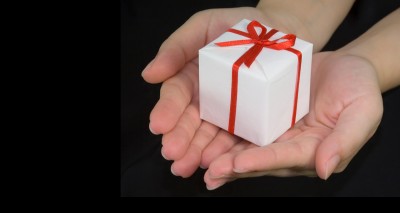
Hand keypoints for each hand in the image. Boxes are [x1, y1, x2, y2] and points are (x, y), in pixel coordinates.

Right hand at [142, 7, 298, 177]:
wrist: (280, 31)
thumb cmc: (238, 26)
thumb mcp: (203, 26)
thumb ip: (176, 47)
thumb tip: (149, 74)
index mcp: (191, 77)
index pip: (175, 96)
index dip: (166, 110)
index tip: (159, 125)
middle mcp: (206, 99)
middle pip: (189, 121)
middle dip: (180, 138)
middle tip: (173, 153)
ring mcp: (227, 112)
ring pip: (209, 135)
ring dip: (197, 151)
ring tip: (189, 165)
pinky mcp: (249, 121)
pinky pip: (237, 138)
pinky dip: (225, 151)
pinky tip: (217, 162)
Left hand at [203, 52, 382, 189]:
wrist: (344, 66)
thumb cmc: (358, 87)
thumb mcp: (362, 110)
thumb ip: (346, 140)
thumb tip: (325, 169)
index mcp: (314, 149)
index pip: (285, 158)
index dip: (262, 161)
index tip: (238, 164)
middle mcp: (291, 146)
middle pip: (261, 159)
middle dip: (235, 166)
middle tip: (211, 171)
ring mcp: (276, 133)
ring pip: (247, 149)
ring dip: (225, 157)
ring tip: (202, 163)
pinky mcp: (265, 118)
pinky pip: (244, 130)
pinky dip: (225, 137)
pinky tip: (206, 142)